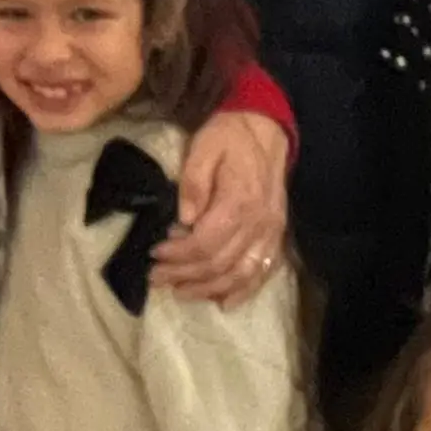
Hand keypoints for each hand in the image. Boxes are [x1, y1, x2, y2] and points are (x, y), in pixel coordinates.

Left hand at [152, 111, 288, 306]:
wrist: (265, 128)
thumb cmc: (228, 136)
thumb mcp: (204, 148)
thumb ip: (193, 183)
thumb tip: (183, 219)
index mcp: (239, 202)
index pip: (206, 243)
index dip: (178, 255)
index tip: (154, 255)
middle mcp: (260, 223)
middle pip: (220, 264)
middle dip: (185, 275)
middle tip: (156, 278)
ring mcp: (271, 232)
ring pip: (241, 274)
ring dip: (209, 288)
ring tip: (180, 292)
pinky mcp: (276, 235)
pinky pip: (263, 271)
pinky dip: (244, 290)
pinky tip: (224, 302)